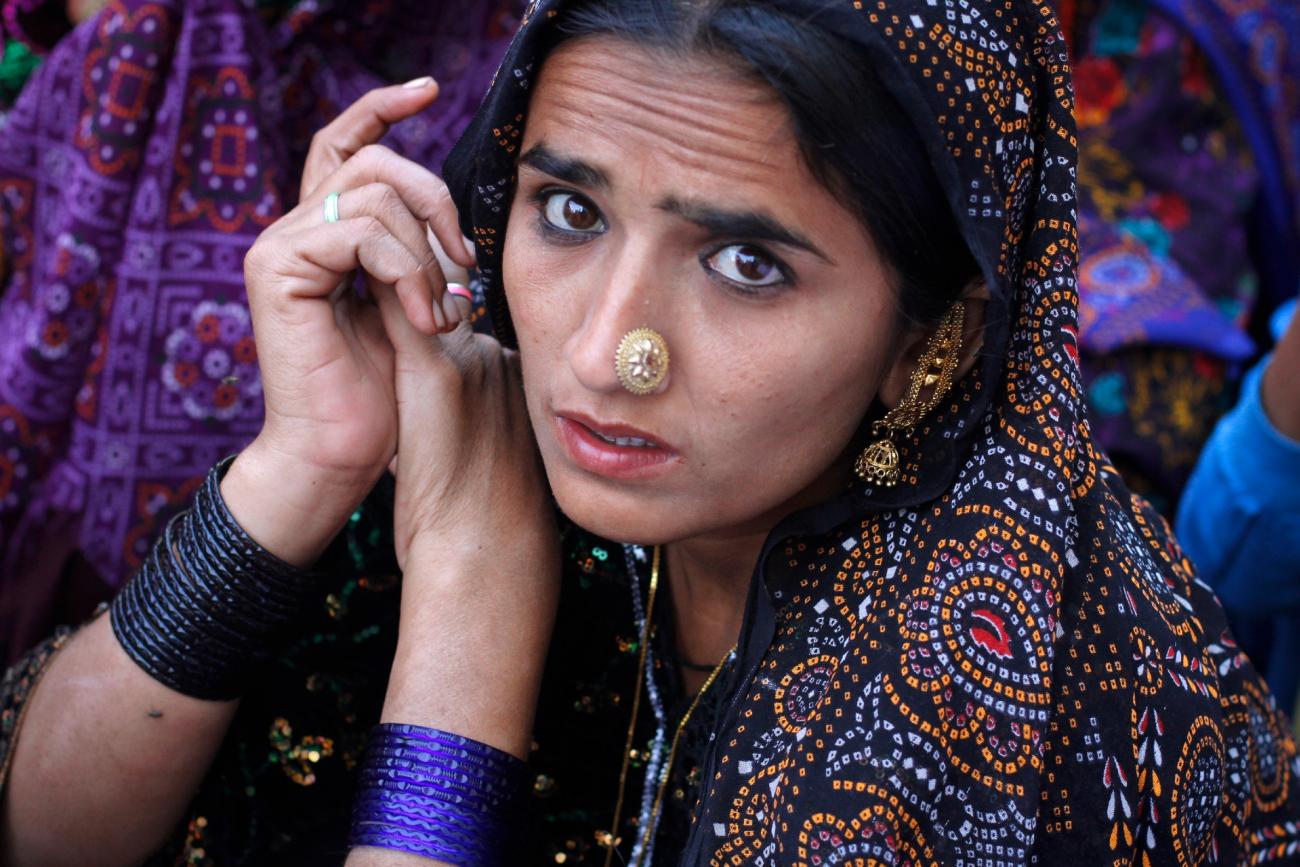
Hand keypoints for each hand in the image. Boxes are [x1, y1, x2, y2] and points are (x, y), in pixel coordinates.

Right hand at [225, 79, 475, 564]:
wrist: (342, 456)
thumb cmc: (386, 399)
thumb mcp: (415, 313)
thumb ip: (418, 260)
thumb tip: (451, 226)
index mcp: (327, 236)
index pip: (347, 145)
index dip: (382, 108)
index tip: (426, 89)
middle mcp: (297, 230)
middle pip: (376, 160)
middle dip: (437, 202)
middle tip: (464, 267)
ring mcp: (281, 245)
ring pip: (375, 193)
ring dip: (427, 253)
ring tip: (441, 315)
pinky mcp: (276, 266)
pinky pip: (360, 231)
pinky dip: (407, 271)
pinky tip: (422, 319)